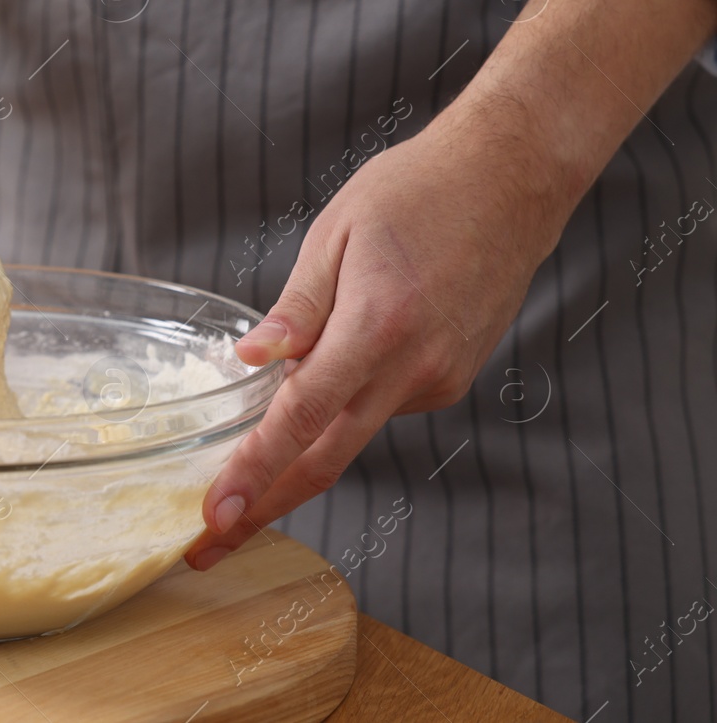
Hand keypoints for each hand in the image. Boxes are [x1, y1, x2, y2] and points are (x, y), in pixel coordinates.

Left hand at [183, 109, 566, 570]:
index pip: (301, 417)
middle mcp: (414, 367)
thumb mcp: (336, 233)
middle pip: (327, 459)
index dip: (254, 472)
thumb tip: (249, 361)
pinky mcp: (449, 379)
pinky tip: (321, 380)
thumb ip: (296, 308)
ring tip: (239, 467)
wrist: (512, 178)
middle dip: (264, 508)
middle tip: (210, 544)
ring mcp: (438, 379)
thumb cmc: (418, 190)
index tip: (215, 515)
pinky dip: (340, 409)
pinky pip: (379, 407)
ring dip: (297, 457)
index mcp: (378, 326)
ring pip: (351, 435)